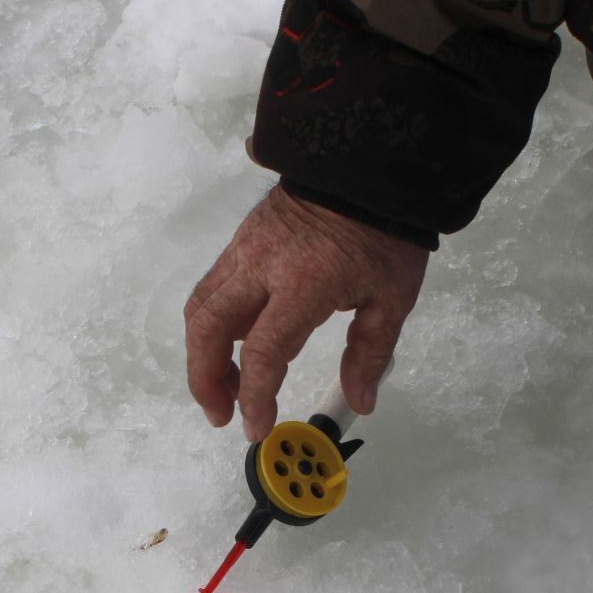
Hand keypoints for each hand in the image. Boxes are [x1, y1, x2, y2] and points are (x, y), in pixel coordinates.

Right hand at [185, 185, 428, 440]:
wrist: (368, 164)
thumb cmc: (384, 231)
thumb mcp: (391, 298)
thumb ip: (369, 354)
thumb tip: (359, 402)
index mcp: (304, 284)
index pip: (263, 353)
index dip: (255, 398)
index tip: (258, 427)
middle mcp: (262, 266)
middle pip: (207, 329)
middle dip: (204, 379)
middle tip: (220, 413)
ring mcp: (245, 249)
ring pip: (200, 307)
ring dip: (202, 353)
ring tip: (227, 385)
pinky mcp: (241, 239)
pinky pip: (212, 287)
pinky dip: (212, 323)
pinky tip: (235, 342)